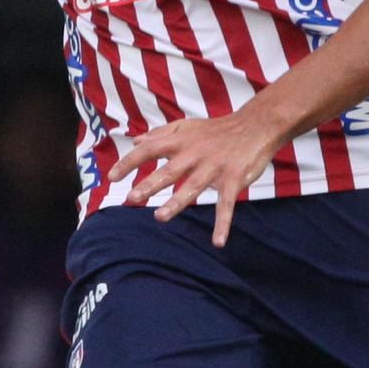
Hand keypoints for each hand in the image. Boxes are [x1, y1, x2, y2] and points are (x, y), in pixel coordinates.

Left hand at [111, 105, 294, 245]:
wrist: (256, 125)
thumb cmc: (218, 129)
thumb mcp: (187, 125)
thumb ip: (161, 133)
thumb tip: (135, 141)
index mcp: (181, 141)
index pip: (149, 149)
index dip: (129, 162)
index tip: (112, 177)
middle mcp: (195, 153)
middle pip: (169, 170)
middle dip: (150, 185)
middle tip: (131, 199)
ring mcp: (214, 167)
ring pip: (193, 187)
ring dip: (177, 203)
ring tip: (160, 217)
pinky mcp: (234, 179)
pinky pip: (227, 205)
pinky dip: (223, 224)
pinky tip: (218, 242)